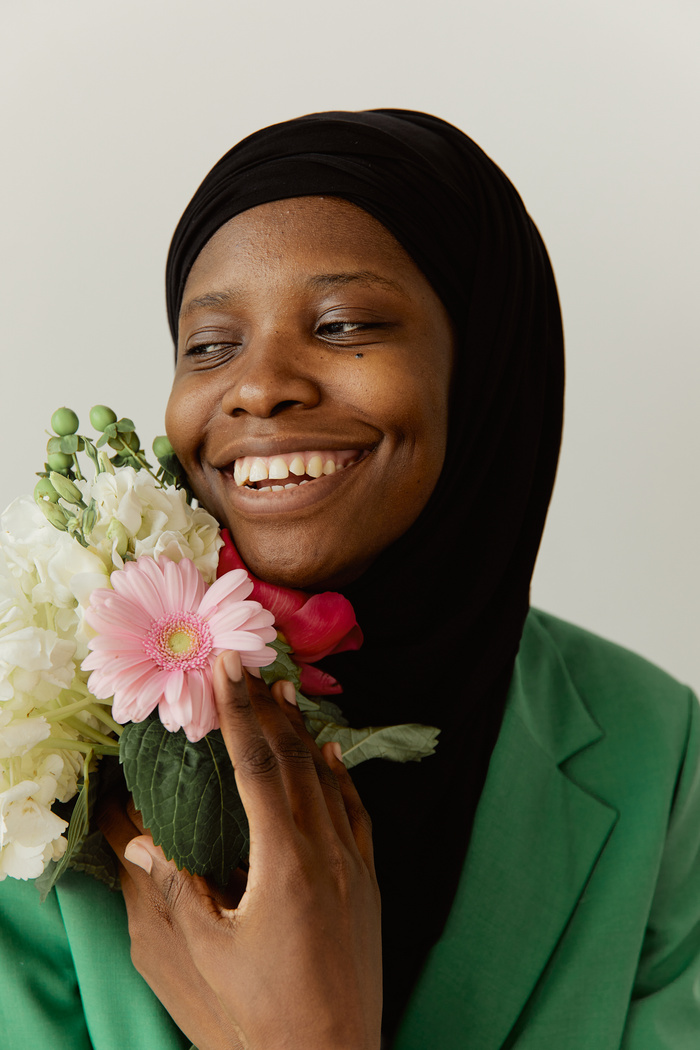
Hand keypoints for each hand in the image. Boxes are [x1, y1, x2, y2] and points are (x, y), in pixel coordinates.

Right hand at [100, 652, 381, 1049]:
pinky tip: (331, 756)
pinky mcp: (368, 881)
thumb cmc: (265, 1013)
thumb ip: (177, 889)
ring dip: (303, 732)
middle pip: (295, 760)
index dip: (239, 714)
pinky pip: (355, 810)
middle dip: (266, 709)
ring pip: (329, 778)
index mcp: (286, 861)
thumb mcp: (209, 952)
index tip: (226, 671)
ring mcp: (354, 863)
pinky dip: (339, 775)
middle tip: (247, 665)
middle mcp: (327, 850)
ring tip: (284, 692)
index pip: (259, 767)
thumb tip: (139, 841)